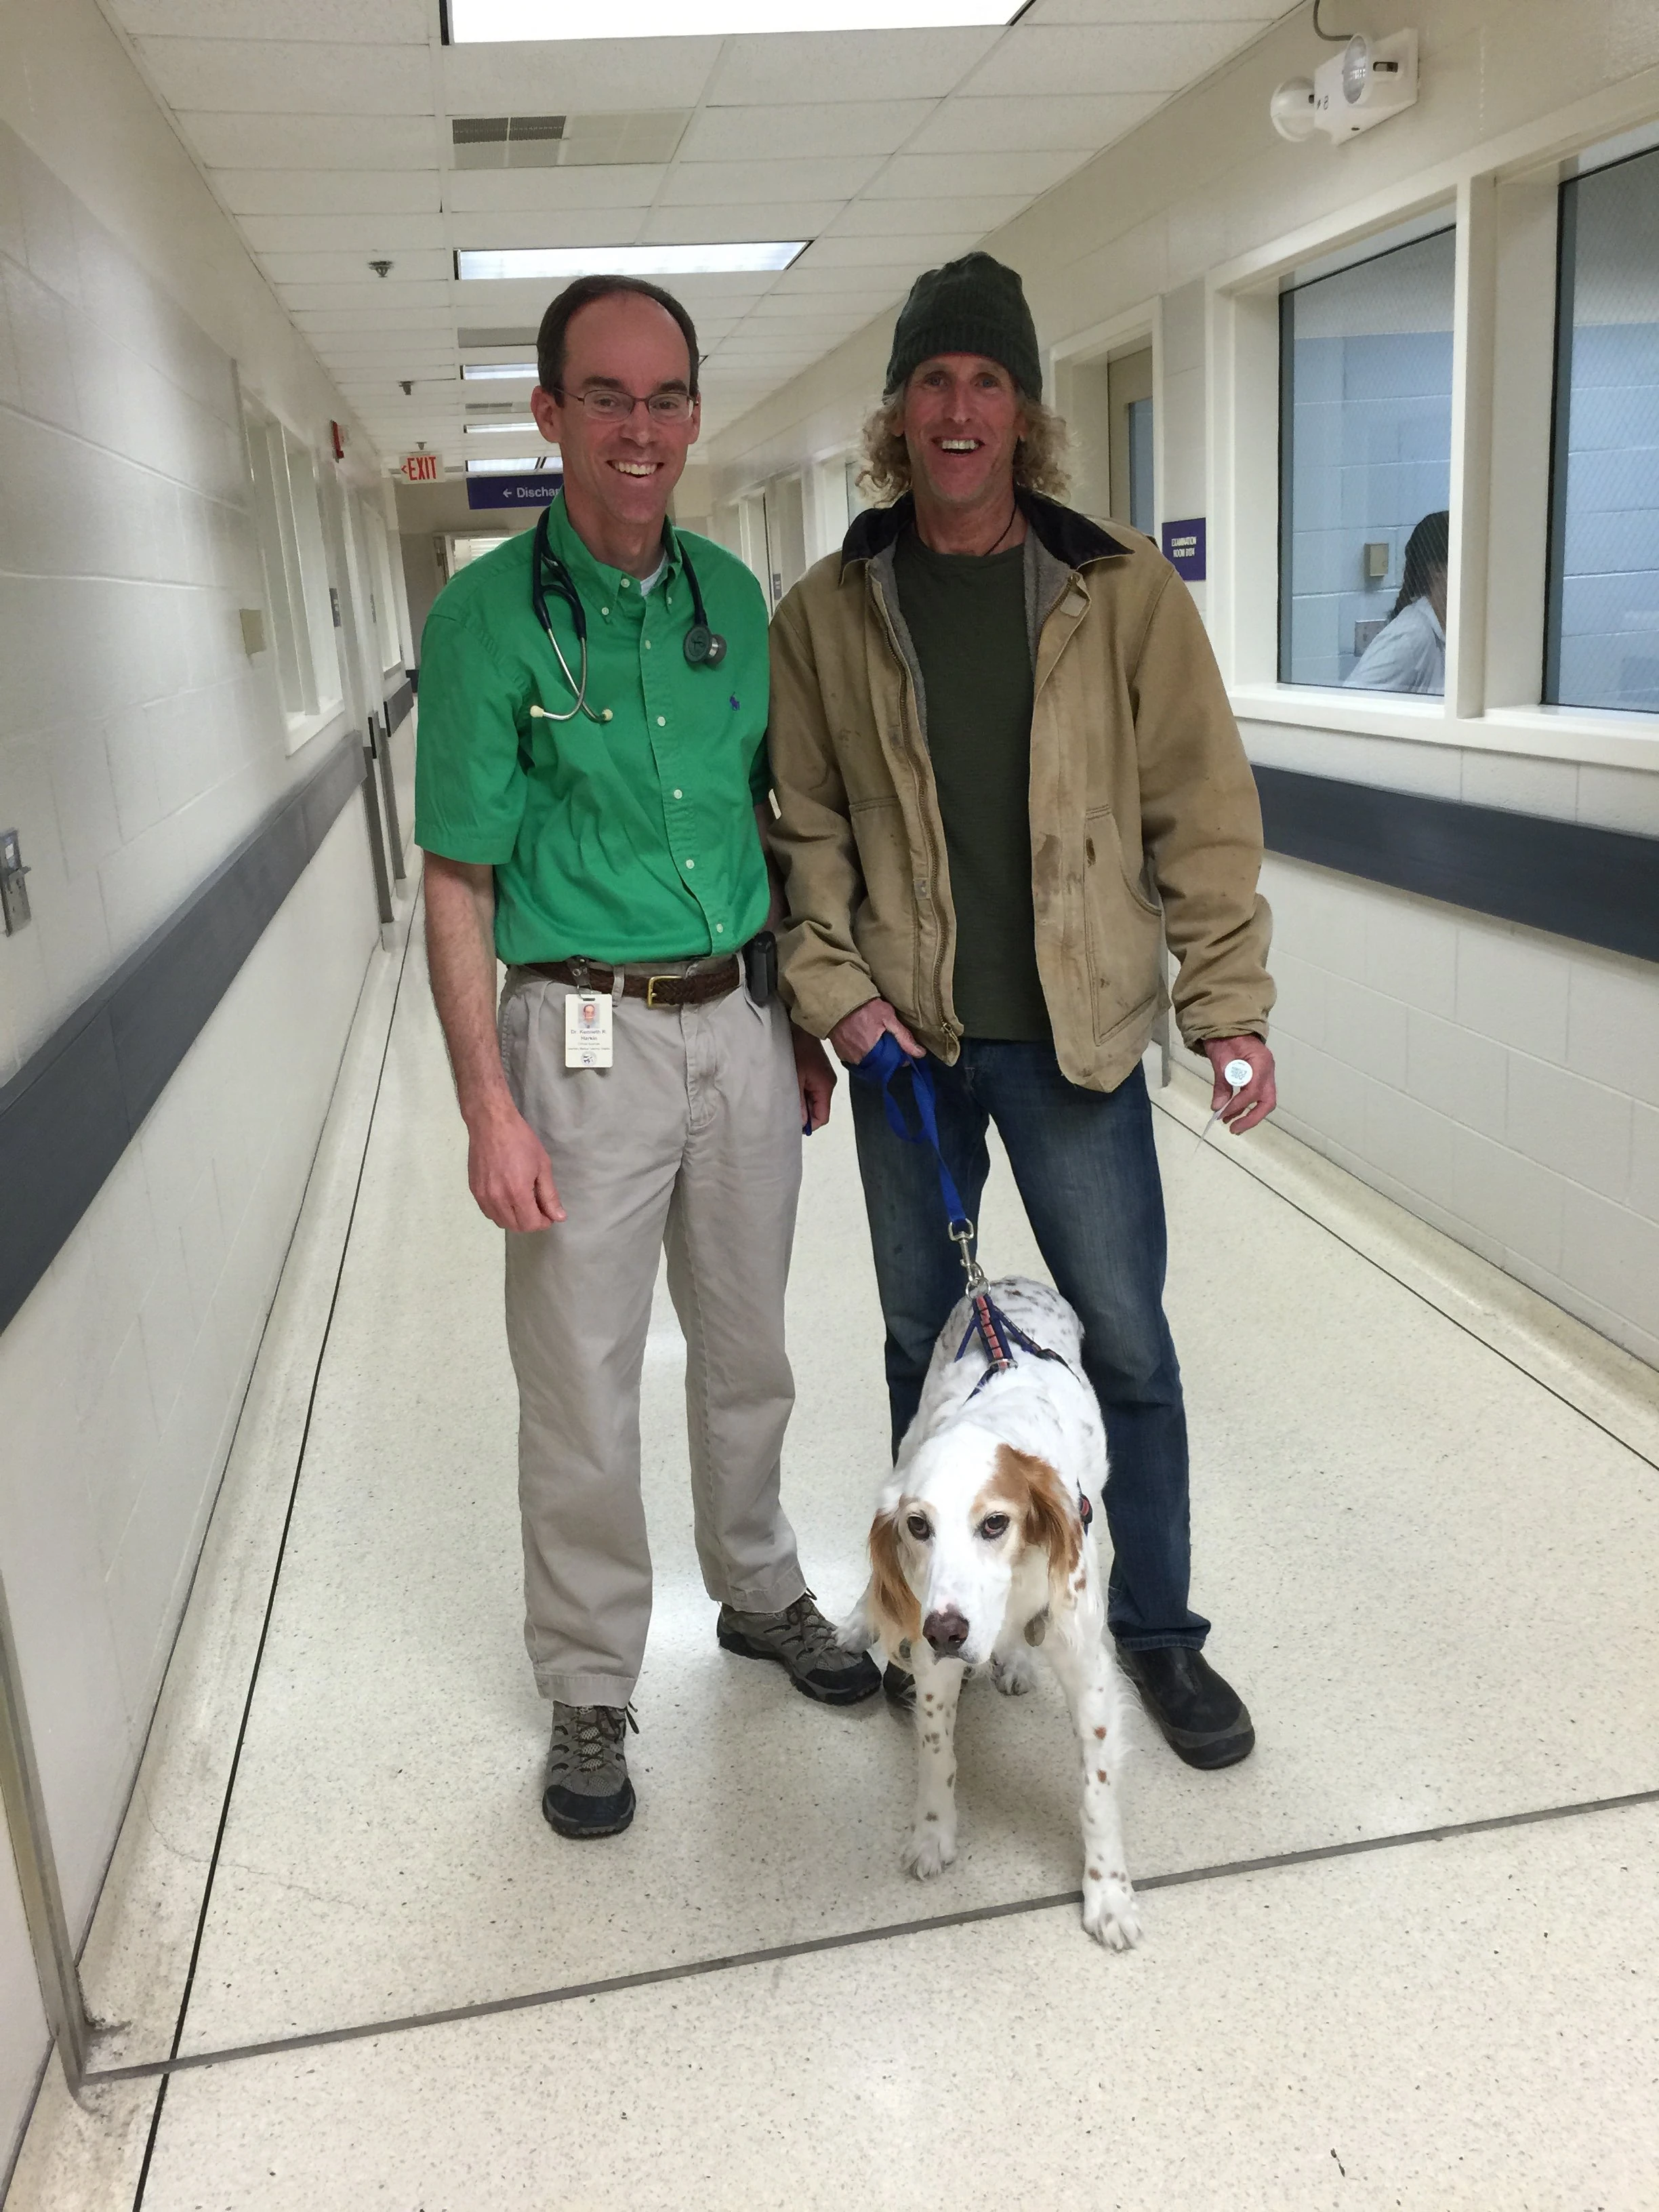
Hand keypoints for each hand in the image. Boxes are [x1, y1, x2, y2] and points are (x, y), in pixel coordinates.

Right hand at [465, 1098, 563, 1229]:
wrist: (491, 1124)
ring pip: (500, 1222)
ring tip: (523, 1202)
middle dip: (530, 1222)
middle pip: (516, 1227)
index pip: (531, 1224)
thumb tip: (559, 1217)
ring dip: (515, 1219)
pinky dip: (500, 1212)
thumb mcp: (542, 1166)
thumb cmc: (521, 1141)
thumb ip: (550, 1195)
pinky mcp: (474, 1190)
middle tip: (538, 1207)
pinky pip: (488, 1212)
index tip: (548, 1213)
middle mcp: (497, 1199)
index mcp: (517, 1193)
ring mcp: (483, 1196)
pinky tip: (508, 1198)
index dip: (543, 1222)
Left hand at [791, 1026, 837, 1133]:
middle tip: (785, 1111)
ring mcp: (824, 1078)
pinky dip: (802, 1093)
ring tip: (786, 1099)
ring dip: (802, 1103)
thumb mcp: (794, 1078)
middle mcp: (828, 1084)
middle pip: (819, 1109)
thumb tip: (801, 1124)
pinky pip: (812, 1090)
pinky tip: (790, 1088)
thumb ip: (798, 1102)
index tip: (792, 1124)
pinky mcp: (818, 1072)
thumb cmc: (795, 1051)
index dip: (809, 1124)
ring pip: (814, 1100)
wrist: (798, 1026)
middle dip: (804, 1114)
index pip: (822, 1117)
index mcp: (825, 1087)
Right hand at [828, 997, 923, 1068]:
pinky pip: (855, 1060)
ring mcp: (848, 1057)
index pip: (891, 1065)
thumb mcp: (888, 1017)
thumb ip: (904, 1037)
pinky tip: (864, 1041)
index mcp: (872, 1052)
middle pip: (879, 1066)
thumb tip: (920, 1053)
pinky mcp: (840, 1054)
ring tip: (875, 1039)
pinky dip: (862, 1053)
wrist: (838, 999)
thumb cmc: (864, 1006)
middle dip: (886, 1056)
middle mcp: (859, 1058)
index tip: (901, 1048)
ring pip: (867, 1064)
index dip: (899, 1057)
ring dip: (874, 1056)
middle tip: (887, 1041)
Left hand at [1201, 1035, 1276, 1134]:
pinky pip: (1256, 1096)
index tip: (1223, 1114)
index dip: (1239, 1105)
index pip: (1253, 1090)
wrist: (1229, 1026)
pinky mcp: (1260, 1078)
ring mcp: (1266, 1074)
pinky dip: (1245, 1106)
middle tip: (1233, 1129)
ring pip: (1264, 1101)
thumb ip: (1221, 1084)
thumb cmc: (1225, 1039)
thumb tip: (1218, 1107)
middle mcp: (1267, 1070)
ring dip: (1247, 1114)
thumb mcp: (1220, 1059)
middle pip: (1267, 1101)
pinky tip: (1231, 1112)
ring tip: (1228, 1123)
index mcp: (1260, 1062)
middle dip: (1251, 1118)